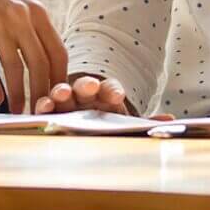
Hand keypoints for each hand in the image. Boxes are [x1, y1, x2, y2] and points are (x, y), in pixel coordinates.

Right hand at [0, 0, 67, 109]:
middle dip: (41, 93)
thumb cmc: (0, 0)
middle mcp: (20, 17)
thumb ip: (40, 34)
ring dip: (17, 94)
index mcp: (39, 13)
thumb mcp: (26, 9)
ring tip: (18, 112)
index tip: (58, 98)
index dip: (59, 79)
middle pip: (38, 63)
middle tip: (39, 112)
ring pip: (13, 66)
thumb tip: (55, 72)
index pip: (58, 52)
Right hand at [32, 75, 169, 119]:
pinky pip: (44, 107)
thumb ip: (145, 122)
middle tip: (88, 87)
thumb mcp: (125, 123)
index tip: (117, 95)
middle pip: (85, 87)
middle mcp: (85, 95)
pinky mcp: (49, 111)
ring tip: (59, 95)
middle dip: (86, 86)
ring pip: (62, 93)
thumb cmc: (106, 122)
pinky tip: (39, 109)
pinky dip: (42, 107)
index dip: (112, 91)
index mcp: (106, 95)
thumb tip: (170, 121)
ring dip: (61, 93)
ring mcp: (66, 101)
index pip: (110, 89)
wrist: (84, 123)